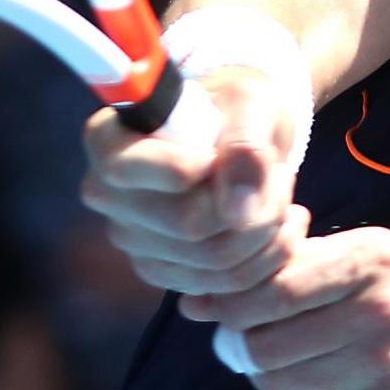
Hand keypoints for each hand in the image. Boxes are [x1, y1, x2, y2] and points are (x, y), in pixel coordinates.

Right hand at [81, 65, 307, 301]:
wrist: (243, 135)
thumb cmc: (238, 106)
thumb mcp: (250, 103)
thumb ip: (245, 145)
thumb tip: (236, 211)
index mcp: (108, 142)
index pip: (130, 171)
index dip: (189, 169)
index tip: (223, 154)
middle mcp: (107, 195)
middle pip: (187, 226)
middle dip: (253, 204)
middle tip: (281, 174)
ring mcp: (133, 240)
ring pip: (215, 261)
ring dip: (269, 230)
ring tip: (282, 194)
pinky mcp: (164, 272)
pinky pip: (225, 286)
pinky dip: (268, 257)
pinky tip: (279, 224)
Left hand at [184, 228, 389, 389]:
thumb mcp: (371, 256)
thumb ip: (294, 266)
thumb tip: (201, 298)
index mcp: (370, 258)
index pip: (272, 287)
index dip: (231, 303)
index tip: (218, 308)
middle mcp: (381, 308)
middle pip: (267, 341)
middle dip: (243, 345)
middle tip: (246, 341)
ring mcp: (386, 362)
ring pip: (280, 381)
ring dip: (264, 376)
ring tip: (279, 363)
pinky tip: (306, 386)